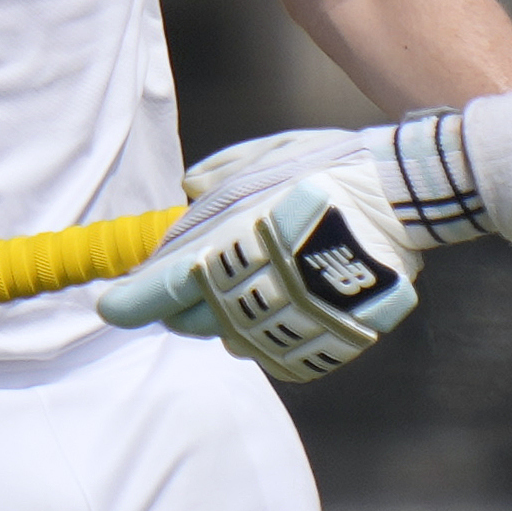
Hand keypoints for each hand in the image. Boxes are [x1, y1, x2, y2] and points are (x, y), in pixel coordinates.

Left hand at [97, 142, 424, 382]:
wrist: (398, 201)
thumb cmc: (326, 171)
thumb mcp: (259, 158)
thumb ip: (214, 179)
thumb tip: (189, 193)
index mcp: (220, 255)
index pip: (153, 295)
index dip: (127, 304)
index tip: (113, 305)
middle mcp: (244, 300)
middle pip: (187, 322)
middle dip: (179, 304)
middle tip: (191, 278)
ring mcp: (283, 327)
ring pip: (232, 339)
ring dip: (228, 318)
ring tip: (252, 284)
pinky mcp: (320, 344)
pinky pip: (278, 352)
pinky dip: (271, 334)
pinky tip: (287, 303)